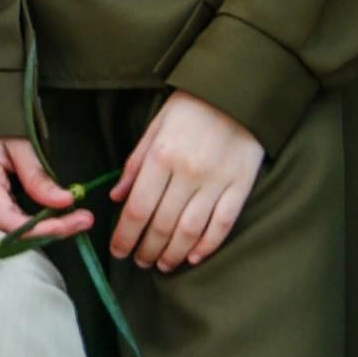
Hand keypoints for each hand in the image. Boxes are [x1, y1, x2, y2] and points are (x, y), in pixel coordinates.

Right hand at [0, 137, 93, 240]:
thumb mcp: (22, 144)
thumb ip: (39, 176)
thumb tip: (65, 202)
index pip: (7, 218)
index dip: (38, 229)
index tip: (69, 224)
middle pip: (11, 226)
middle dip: (49, 229)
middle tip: (83, 220)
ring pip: (12, 226)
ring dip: (45, 227)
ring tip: (76, 219)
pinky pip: (10, 217)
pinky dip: (34, 220)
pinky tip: (57, 217)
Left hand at [109, 90, 261, 271]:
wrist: (237, 91)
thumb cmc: (190, 107)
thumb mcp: (155, 127)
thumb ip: (135, 164)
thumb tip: (116, 197)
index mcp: (162, 156)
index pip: (138, 208)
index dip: (125, 235)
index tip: (117, 251)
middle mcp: (188, 172)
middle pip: (162, 224)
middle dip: (146, 249)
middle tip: (138, 262)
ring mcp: (217, 182)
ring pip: (190, 230)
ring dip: (173, 254)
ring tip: (162, 265)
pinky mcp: (241, 186)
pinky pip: (223, 224)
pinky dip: (208, 245)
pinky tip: (194, 257)